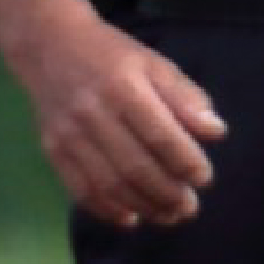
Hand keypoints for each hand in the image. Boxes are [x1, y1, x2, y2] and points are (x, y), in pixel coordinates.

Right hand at [18, 6, 227, 229]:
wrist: (48, 45)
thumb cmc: (111, 54)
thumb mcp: (154, 63)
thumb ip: (186, 97)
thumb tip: (215, 133)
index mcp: (123, 87)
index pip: (160, 135)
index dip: (185, 163)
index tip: (204, 178)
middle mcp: (93, 114)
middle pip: (135, 167)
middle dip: (168, 194)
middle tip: (190, 207)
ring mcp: (69, 135)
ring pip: (109, 185)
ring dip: (144, 207)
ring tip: (169, 215)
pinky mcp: (53, 150)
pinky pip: (81, 190)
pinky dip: (107, 210)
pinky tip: (131, 218)